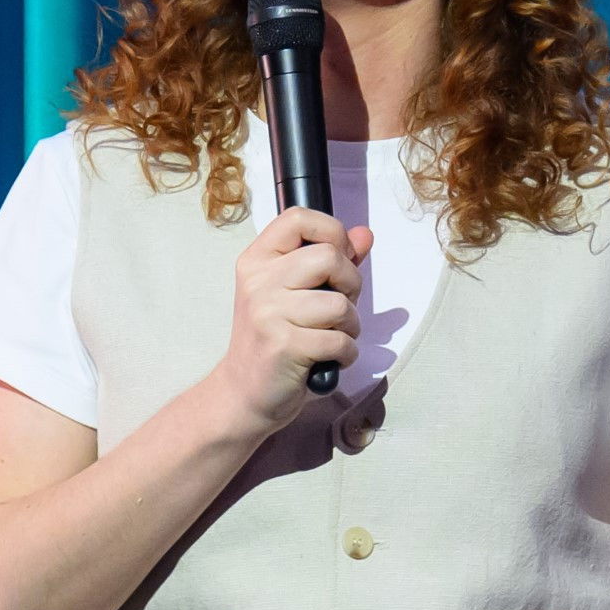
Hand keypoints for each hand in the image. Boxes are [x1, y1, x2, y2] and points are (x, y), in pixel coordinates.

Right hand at [212, 207, 371, 433]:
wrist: (244, 392)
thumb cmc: (275, 339)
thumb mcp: (296, 294)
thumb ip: (332, 263)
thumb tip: (365, 235)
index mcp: (257, 260)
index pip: (298, 218)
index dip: (332, 232)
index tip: (337, 258)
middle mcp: (258, 281)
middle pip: (328, 256)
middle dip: (351, 284)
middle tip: (340, 307)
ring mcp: (268, 313)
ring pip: (339, 304)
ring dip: (351, 326)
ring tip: (333, 337)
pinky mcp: (282, 345)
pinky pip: (339, 340)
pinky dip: (346, 354)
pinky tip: (330, 359)